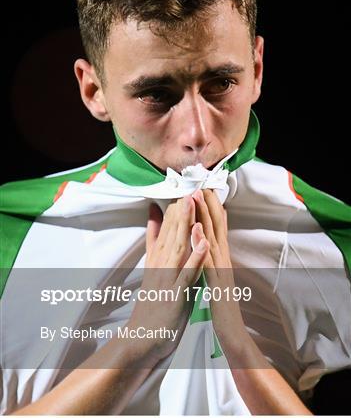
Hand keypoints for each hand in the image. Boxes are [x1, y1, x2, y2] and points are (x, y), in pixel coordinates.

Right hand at [126, 195, 209, 364]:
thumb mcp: (151, 265)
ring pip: (178, 246)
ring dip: (185, 224)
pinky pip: (188, 273)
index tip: (185, 183)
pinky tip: (205, 242)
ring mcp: (168, 277)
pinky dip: (196, 258)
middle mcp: (161, 263)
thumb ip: (152, 238)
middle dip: (181, 207)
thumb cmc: (152, 300)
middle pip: (171, 231)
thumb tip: (153, 212)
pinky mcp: (176, 293)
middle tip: (189, 183)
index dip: (177, 205)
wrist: (142, 336)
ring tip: (193, 202)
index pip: (166, 226)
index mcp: (158, 257)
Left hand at [192, 189, 248, 356]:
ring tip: (198, 195)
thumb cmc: (221, 305)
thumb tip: (207, 244)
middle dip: (209, 203)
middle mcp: (222, 258)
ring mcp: (221, 269)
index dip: (209, 206)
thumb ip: (211, 259)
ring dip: (206, 215)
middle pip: (216, 226)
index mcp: (219, 257)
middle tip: (202, 180)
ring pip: (213, 237)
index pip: (215, 227)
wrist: (232, 332)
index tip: (202, 187)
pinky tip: (196, 230)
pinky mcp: (217, 282)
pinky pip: (208, 259)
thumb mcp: (215, 277)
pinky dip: (202, 244)